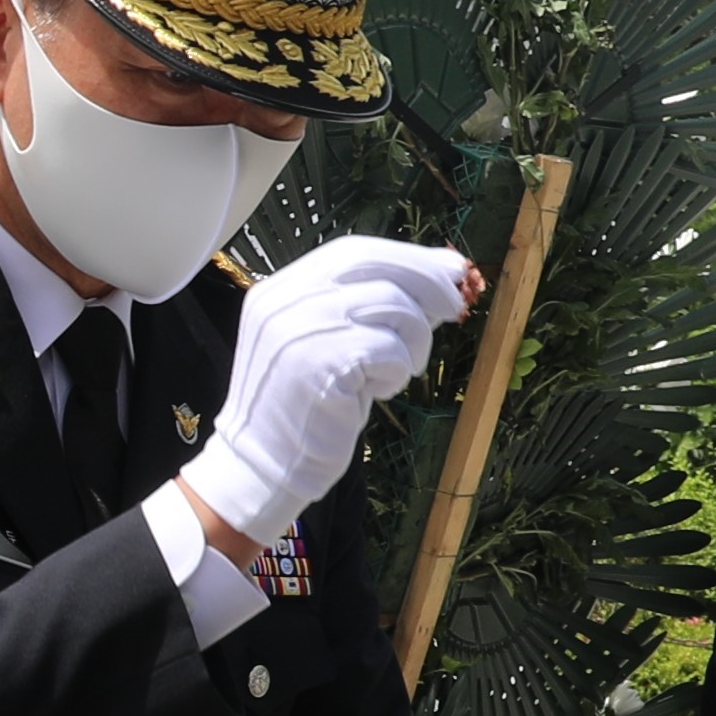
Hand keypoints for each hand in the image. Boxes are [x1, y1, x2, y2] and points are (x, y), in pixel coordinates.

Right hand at [183, 237, 477, 541]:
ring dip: (415, 340)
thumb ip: (359, 306)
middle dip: (426, 281)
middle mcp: (285, 299)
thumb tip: (438, 276)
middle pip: (375, 265)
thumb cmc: (303, 408)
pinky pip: (391, 349)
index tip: (445, 271)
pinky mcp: (323, 363)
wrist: (261, 464)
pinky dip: (399, 370)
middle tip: (454, 307)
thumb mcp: (321, 341)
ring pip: (392, 305)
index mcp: (280, 289)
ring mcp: (300, 329)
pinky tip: (378, 390)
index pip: (353, 250)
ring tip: (398, 370)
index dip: (407, 257)